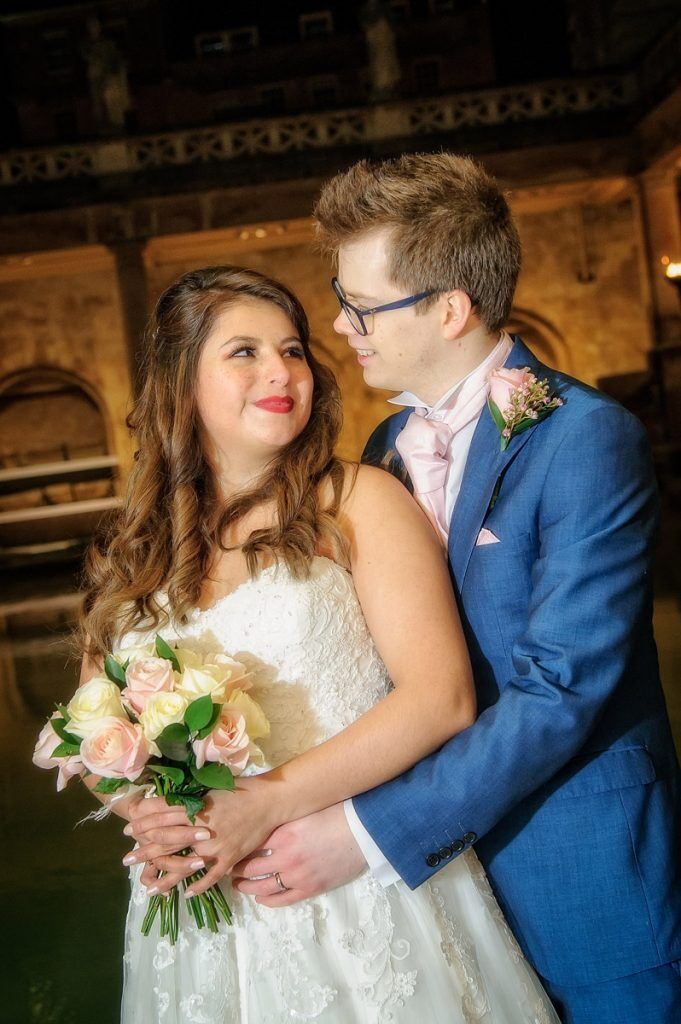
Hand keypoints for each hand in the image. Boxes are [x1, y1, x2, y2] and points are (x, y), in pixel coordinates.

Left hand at [122, 779, 278, 895]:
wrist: (268, 801)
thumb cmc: (239, 791)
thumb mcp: (211, 791)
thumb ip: (190, 800)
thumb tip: (166, 803)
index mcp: (196, 808)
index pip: (162, 815)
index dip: (144, 822)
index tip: (128, 829)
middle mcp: (201, 828)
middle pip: (166, 841)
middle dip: (144, 851)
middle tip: (127, 860)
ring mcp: (215, 846)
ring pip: (184, 865)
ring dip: (164, 878)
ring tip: (148, 888)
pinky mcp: (229, 857)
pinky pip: (211, 876)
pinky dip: (198, 886)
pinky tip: (186, 894)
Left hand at [232, 803, 366, 906]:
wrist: (361, 832)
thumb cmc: (334, 815)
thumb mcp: (303, 812)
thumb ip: (282, 820)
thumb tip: (263, 820)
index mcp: (283, 834)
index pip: (250, 845)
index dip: (237, 848)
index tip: (229, 848)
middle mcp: (285, 857)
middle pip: (251, 867)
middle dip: (236, 869)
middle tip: (228, 868)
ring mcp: (297, 875)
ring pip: (262, 886)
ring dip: (247, 887)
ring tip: (238, 884)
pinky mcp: (309, 888)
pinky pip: (283, 899)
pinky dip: (268, 900)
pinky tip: (260, 898)